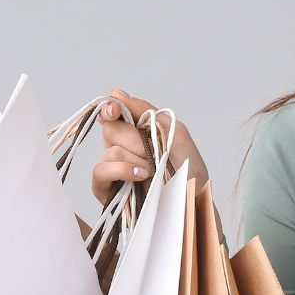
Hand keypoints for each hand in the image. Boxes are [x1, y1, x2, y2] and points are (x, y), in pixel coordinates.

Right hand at [92, 88, 213, 209]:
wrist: (193, 202)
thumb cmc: (188, 170)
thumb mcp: (175, 131)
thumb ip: (146, 111)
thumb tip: (116, 93)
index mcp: (136, 133)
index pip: (113, 113)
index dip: (111, 108)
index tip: (116, 109)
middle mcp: (121, 148)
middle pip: (110, 129)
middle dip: (135, 139)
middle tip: (153, 152)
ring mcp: (113, 169)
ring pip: (109, 151)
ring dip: (135, 159)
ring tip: (153, 171)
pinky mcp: (106, 190)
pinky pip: (100, 170)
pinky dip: (122, 170)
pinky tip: (141, 176)